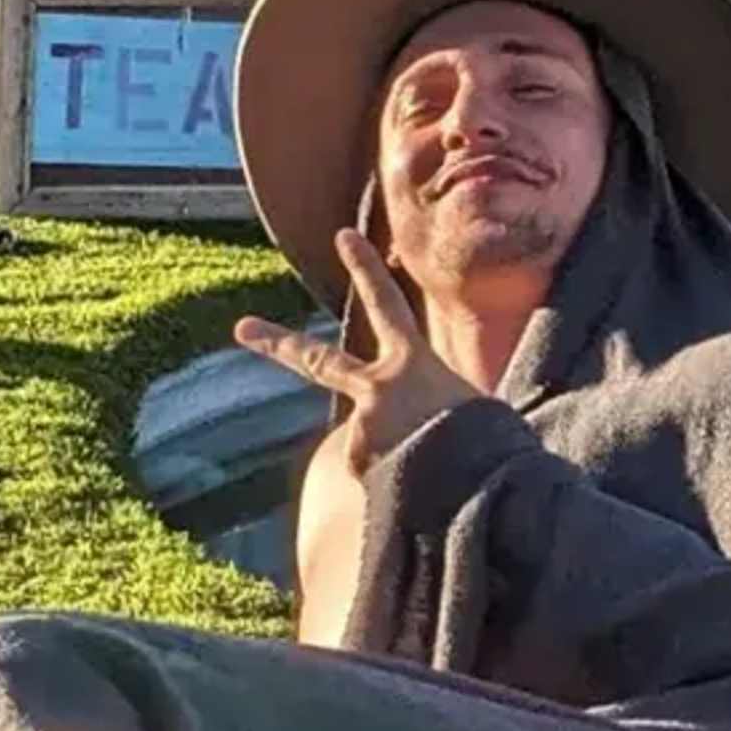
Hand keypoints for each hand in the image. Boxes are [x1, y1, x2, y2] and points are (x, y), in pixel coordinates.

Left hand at [230, 234, 478, 472]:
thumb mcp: (476, 406)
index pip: (386, 304)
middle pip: (316, 358)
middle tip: (243, 328)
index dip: (365, 268)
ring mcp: (360, 423)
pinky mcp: (355, 460)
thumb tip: (433, 425)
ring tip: (431, 476)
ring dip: (391, 459)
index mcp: (413, 362)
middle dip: (276, 342)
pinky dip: (393, 488)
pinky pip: (374, 478)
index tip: (344, 235)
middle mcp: (376, 386)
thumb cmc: (488, 441)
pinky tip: (419, 494)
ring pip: (367, 442)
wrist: (473, 480)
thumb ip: (442, 404)